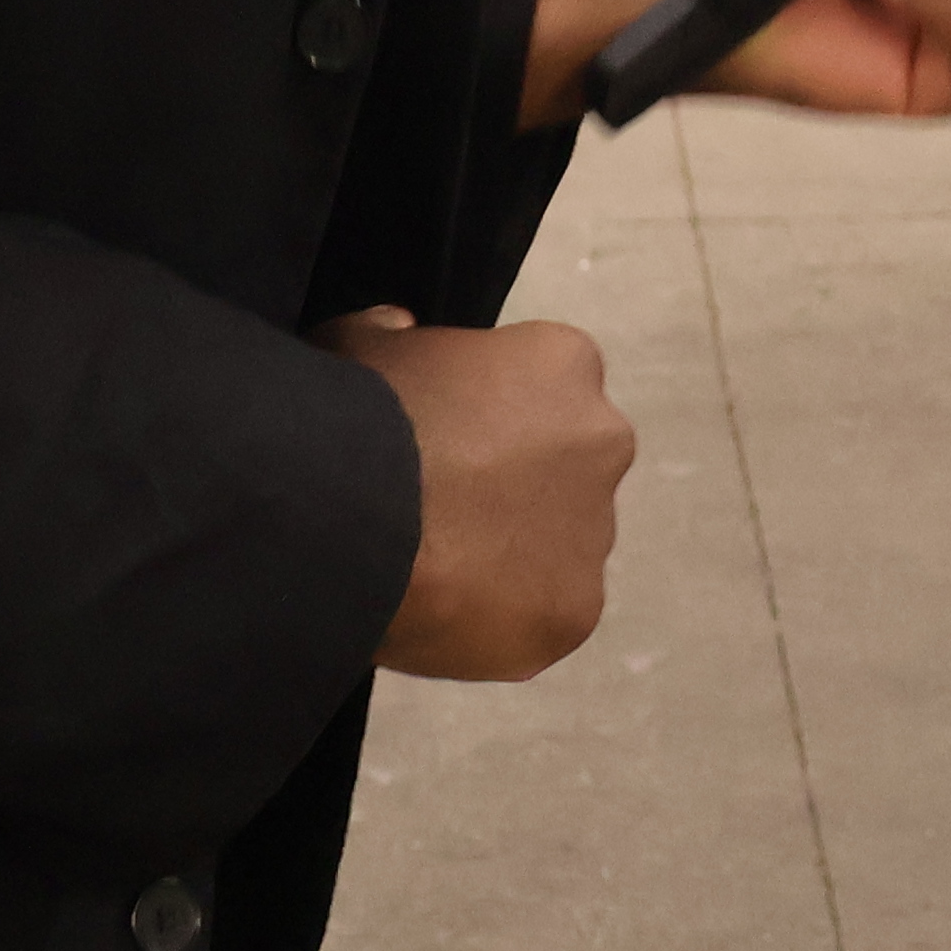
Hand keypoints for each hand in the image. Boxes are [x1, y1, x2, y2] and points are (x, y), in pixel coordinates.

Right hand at [324, 306, 631, 679]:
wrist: (348, 519)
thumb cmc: (354, 416)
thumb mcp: (357, 343)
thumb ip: (389, 332)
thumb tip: (399, 329)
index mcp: (565, 362)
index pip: (543, 390)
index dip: (489, 420)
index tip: (441, 445)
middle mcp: (603, 439)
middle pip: (566, 469)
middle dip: (518, 489)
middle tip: (443, 511)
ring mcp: (596, 531)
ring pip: (558, 547)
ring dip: (513, 556)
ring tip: (434, 568)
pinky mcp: (576, 611)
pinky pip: (543, 617)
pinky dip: (503, 621)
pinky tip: (443, 611)